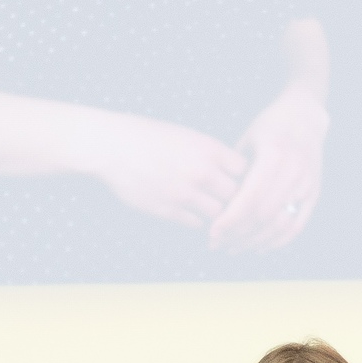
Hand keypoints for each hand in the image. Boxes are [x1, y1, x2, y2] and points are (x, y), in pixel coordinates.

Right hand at [70, 111, 245, 229]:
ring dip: (222, 218)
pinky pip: (197, 226)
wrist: (111, 146)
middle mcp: (201, 172)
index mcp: (208, 149)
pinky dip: (201, 225)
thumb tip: (237, 174)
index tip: (246, 184)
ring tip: (222, 218)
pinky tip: (200, 220)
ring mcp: (185, 194)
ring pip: (220, 216)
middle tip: (240, 208)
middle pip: (238, 197)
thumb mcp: (187, 136)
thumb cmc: (148, 137)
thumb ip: (212, 155)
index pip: (247, 172)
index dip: (250, 180)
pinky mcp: (168, 211)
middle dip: (240, 203)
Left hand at [207, 82, 326, 253]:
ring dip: (255, 242)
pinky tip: (259, 248)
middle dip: (238, 235)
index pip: (250, 199)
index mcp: (274, 156)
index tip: (212, 232)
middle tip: (217, 245)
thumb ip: (234, 172)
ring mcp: (307, 185)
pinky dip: (278, 242)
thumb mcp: (246, 140)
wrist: (304, 117)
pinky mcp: (314, 195)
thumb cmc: (269, 127)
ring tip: (234, 248)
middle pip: (263, 216)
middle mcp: (294, 172)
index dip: (230, 220)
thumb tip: (212, 205)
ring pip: (280, 226)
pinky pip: (297, 226)